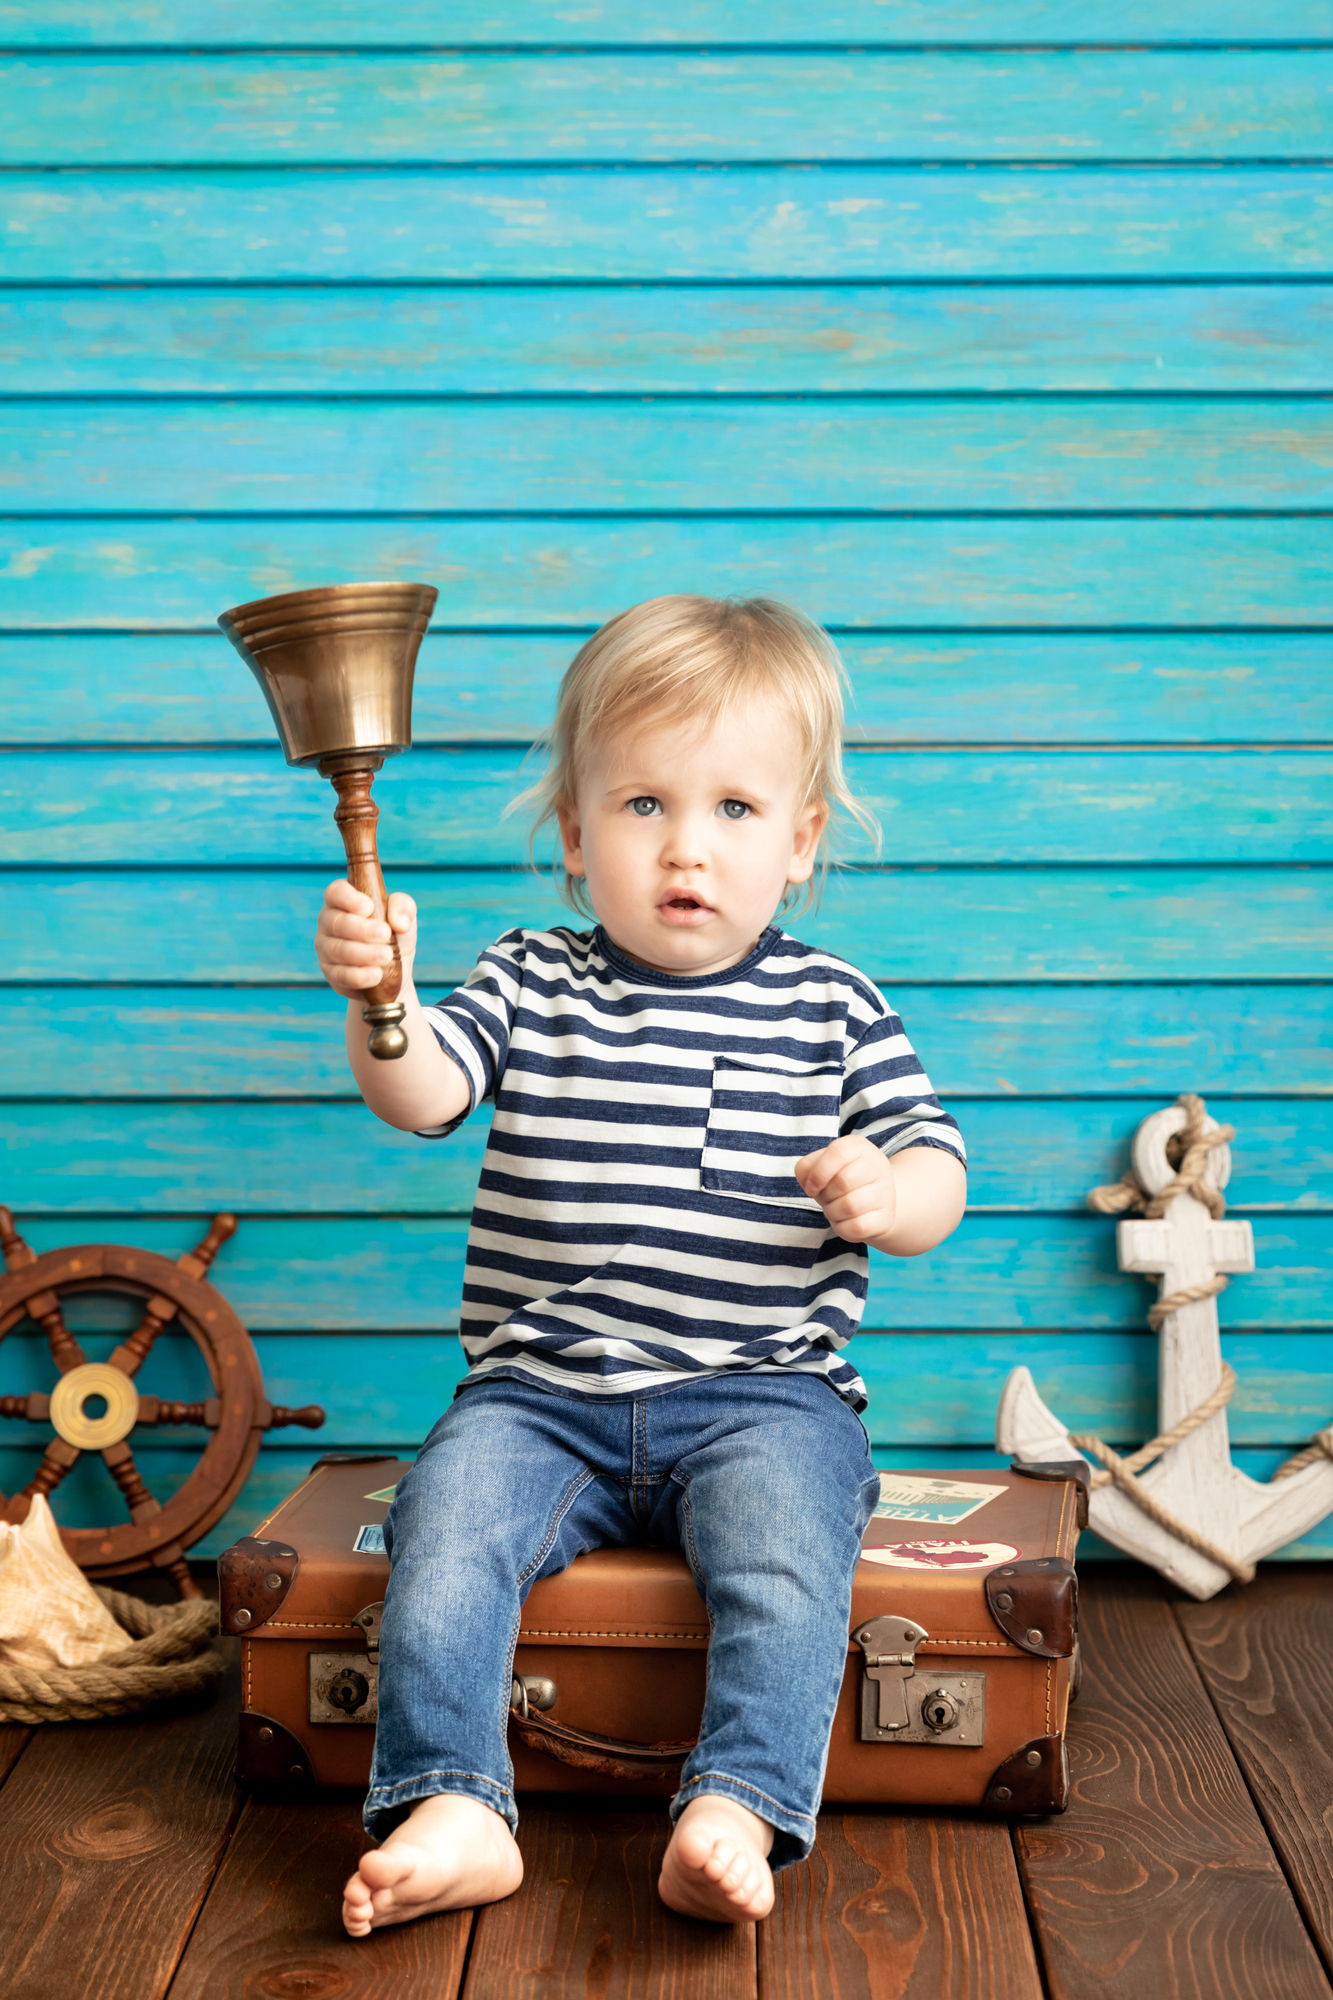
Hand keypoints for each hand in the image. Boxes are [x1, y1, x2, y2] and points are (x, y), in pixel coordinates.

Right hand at [314, 879, 417, 999]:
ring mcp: (326, 948)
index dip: (349, 898)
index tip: (368, 907)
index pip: (336, 893)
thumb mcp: (404, 917)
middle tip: (385, 934)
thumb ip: (403, 908)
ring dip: (363, 953)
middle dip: (361, 929)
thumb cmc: (395, 936)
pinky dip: (359, 975)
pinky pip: (340, 974)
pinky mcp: (331, 973)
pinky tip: (376, 975)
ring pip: (338, 950)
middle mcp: (329, 922)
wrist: (395, 973)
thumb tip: (399, 922)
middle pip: (336, 922)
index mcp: (343, 901)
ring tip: (387, 956)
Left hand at [794, 1135, 896, 1243]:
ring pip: (850, 1206)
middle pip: (843, 1181)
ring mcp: (885, 1191)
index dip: (818, 1173)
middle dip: (825, 1195)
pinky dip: (842, 1228)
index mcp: (858, 1146)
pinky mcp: (886, 1216)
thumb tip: (811, 1184)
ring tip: (835, 1209)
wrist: (870, 1202)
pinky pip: (858, 1227)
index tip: (811, 1188)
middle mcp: (877, 1164)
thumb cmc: (838, 1180)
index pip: (837, 1152)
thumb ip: (806, 1168)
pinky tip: (844, 1221)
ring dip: (832, 1212)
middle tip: (827, 1198)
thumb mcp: (820, 1166)